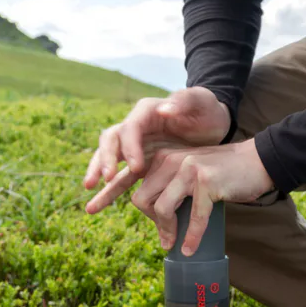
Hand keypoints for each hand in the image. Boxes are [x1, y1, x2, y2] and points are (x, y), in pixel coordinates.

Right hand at [82, 88, 231, 188]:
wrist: (215, 127)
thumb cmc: (208, 111)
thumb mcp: (202, 101)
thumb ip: (185, 100)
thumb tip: (163, 108)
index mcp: (147, 111)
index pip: (130, 128)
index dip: (130, 147)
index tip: (137, 167)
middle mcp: (136, 127)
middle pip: (111, 141)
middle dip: (106, 160)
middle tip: (107, 179)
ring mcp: (136, 146)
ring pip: (109, 159)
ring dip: (98, 176)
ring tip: (91, 198)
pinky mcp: (140, 162)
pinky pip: (121, 176)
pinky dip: (109, 190)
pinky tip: (98, 206)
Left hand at [85, 139, 274, 255]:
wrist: (257, 163)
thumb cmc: (224, 176)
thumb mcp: (190, 177)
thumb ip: (171, 189)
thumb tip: (158, 223)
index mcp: (162, 158)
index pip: (133, 183)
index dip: (116, 199)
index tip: (101, 213)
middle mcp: (171, 160)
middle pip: (142, 200)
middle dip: (152, 223)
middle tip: (166, 237)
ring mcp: (188, 169)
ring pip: (162, 208)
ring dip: (168, 231)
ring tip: (175, 243)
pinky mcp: (206, 182)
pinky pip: (193, 217)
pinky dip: (191, 236)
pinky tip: (189, 249)